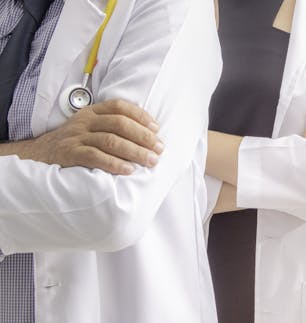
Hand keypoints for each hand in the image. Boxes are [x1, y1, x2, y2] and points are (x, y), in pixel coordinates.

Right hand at [18, 99, 162, 174]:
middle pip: (119, 124)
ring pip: (111, 140)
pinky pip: (95, 156)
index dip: (141, 116)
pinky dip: (114, 163)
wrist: (38, 155)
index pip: (120, 106)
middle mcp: (85, 121)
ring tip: (150, 161)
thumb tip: (148, 136)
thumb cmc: (74, 143)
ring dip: (134, 151)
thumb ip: (112, 126)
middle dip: (143, 137)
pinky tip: (128, 170)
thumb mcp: (90, 128)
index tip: (157, 129)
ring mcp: (76, 137)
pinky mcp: (70, 154)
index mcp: (92, 112)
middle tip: (159, 149)